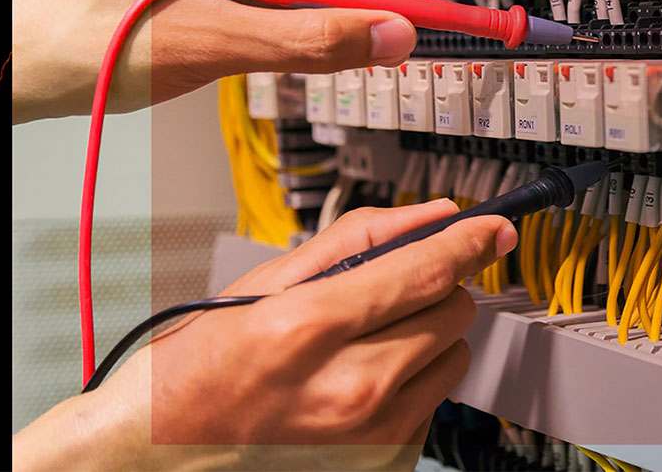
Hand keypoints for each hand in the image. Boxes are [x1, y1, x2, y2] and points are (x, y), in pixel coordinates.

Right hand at [12, 200, 516, 470]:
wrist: (168, 448)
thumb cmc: (202, 366)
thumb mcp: (265, 280)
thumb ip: (359, 239)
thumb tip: (431, 216)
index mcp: (309, 328)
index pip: (425, 271)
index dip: (470, 239)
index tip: (493, 227)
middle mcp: (348, 387)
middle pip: (452, 312)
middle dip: (435, 289)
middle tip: (392, 289)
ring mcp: (369, 434)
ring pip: (453, 357)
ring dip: (427, 337)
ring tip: (366, 339)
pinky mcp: (382, 462)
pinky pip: (434, 402)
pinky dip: (413, 381)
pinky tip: (361, 379)